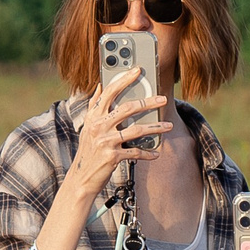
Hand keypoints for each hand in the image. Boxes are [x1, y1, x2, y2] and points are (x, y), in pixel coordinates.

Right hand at [64, 64, 169, 199]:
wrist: (81, 178)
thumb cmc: (88, 151)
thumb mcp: (87, 127)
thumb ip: (94, 106)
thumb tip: (100, 86)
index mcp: (93, 116)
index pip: (109, 92)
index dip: (124, 79)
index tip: (138, 70)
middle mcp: (98, 126)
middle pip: (128, 108)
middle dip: (148, 102)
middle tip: (163, 99)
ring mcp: (106, 141)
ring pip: (136, 130)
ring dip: (156, 128)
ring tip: (168, 126)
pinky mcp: (113, 157)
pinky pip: (136, 152)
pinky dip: (147, 153)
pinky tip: (156, 153)